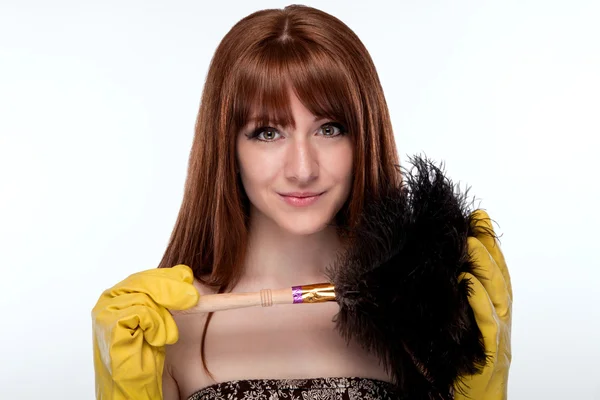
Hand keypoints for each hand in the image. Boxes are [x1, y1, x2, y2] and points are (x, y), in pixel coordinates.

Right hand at [92, 264, 198, 399]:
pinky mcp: (110, 325)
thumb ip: (166, 296)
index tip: (188, 277)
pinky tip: (153, 339)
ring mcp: (105, 312)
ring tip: (164, 336)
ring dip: (164, 318)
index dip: (168, 277)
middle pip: (144, 281)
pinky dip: (155, 326)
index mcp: (116, 295)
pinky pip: (143, 313)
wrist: (132, 386)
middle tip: (192, 298)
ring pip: (145, 298)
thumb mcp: (160, 317)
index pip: (144, 276)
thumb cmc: (143, 354)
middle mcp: (107, 300)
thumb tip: (185, 273)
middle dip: (172, 289)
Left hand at [456, 210, 512, 399]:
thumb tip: (423, 272)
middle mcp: (499, 316)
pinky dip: (479, 302)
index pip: (493, 269)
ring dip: (484, 266)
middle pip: (497, 275)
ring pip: (496, 294)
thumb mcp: (454, 323)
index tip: (477, 215)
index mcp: (492, 308)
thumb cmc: (460, 362)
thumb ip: (446, 298)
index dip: (487, 242)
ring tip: (470, 243)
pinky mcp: (489, 351)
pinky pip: (486, 323)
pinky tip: (469, 284)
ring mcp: (497, 333)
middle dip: (487, 246)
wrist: (474, 399)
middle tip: (475, 220)